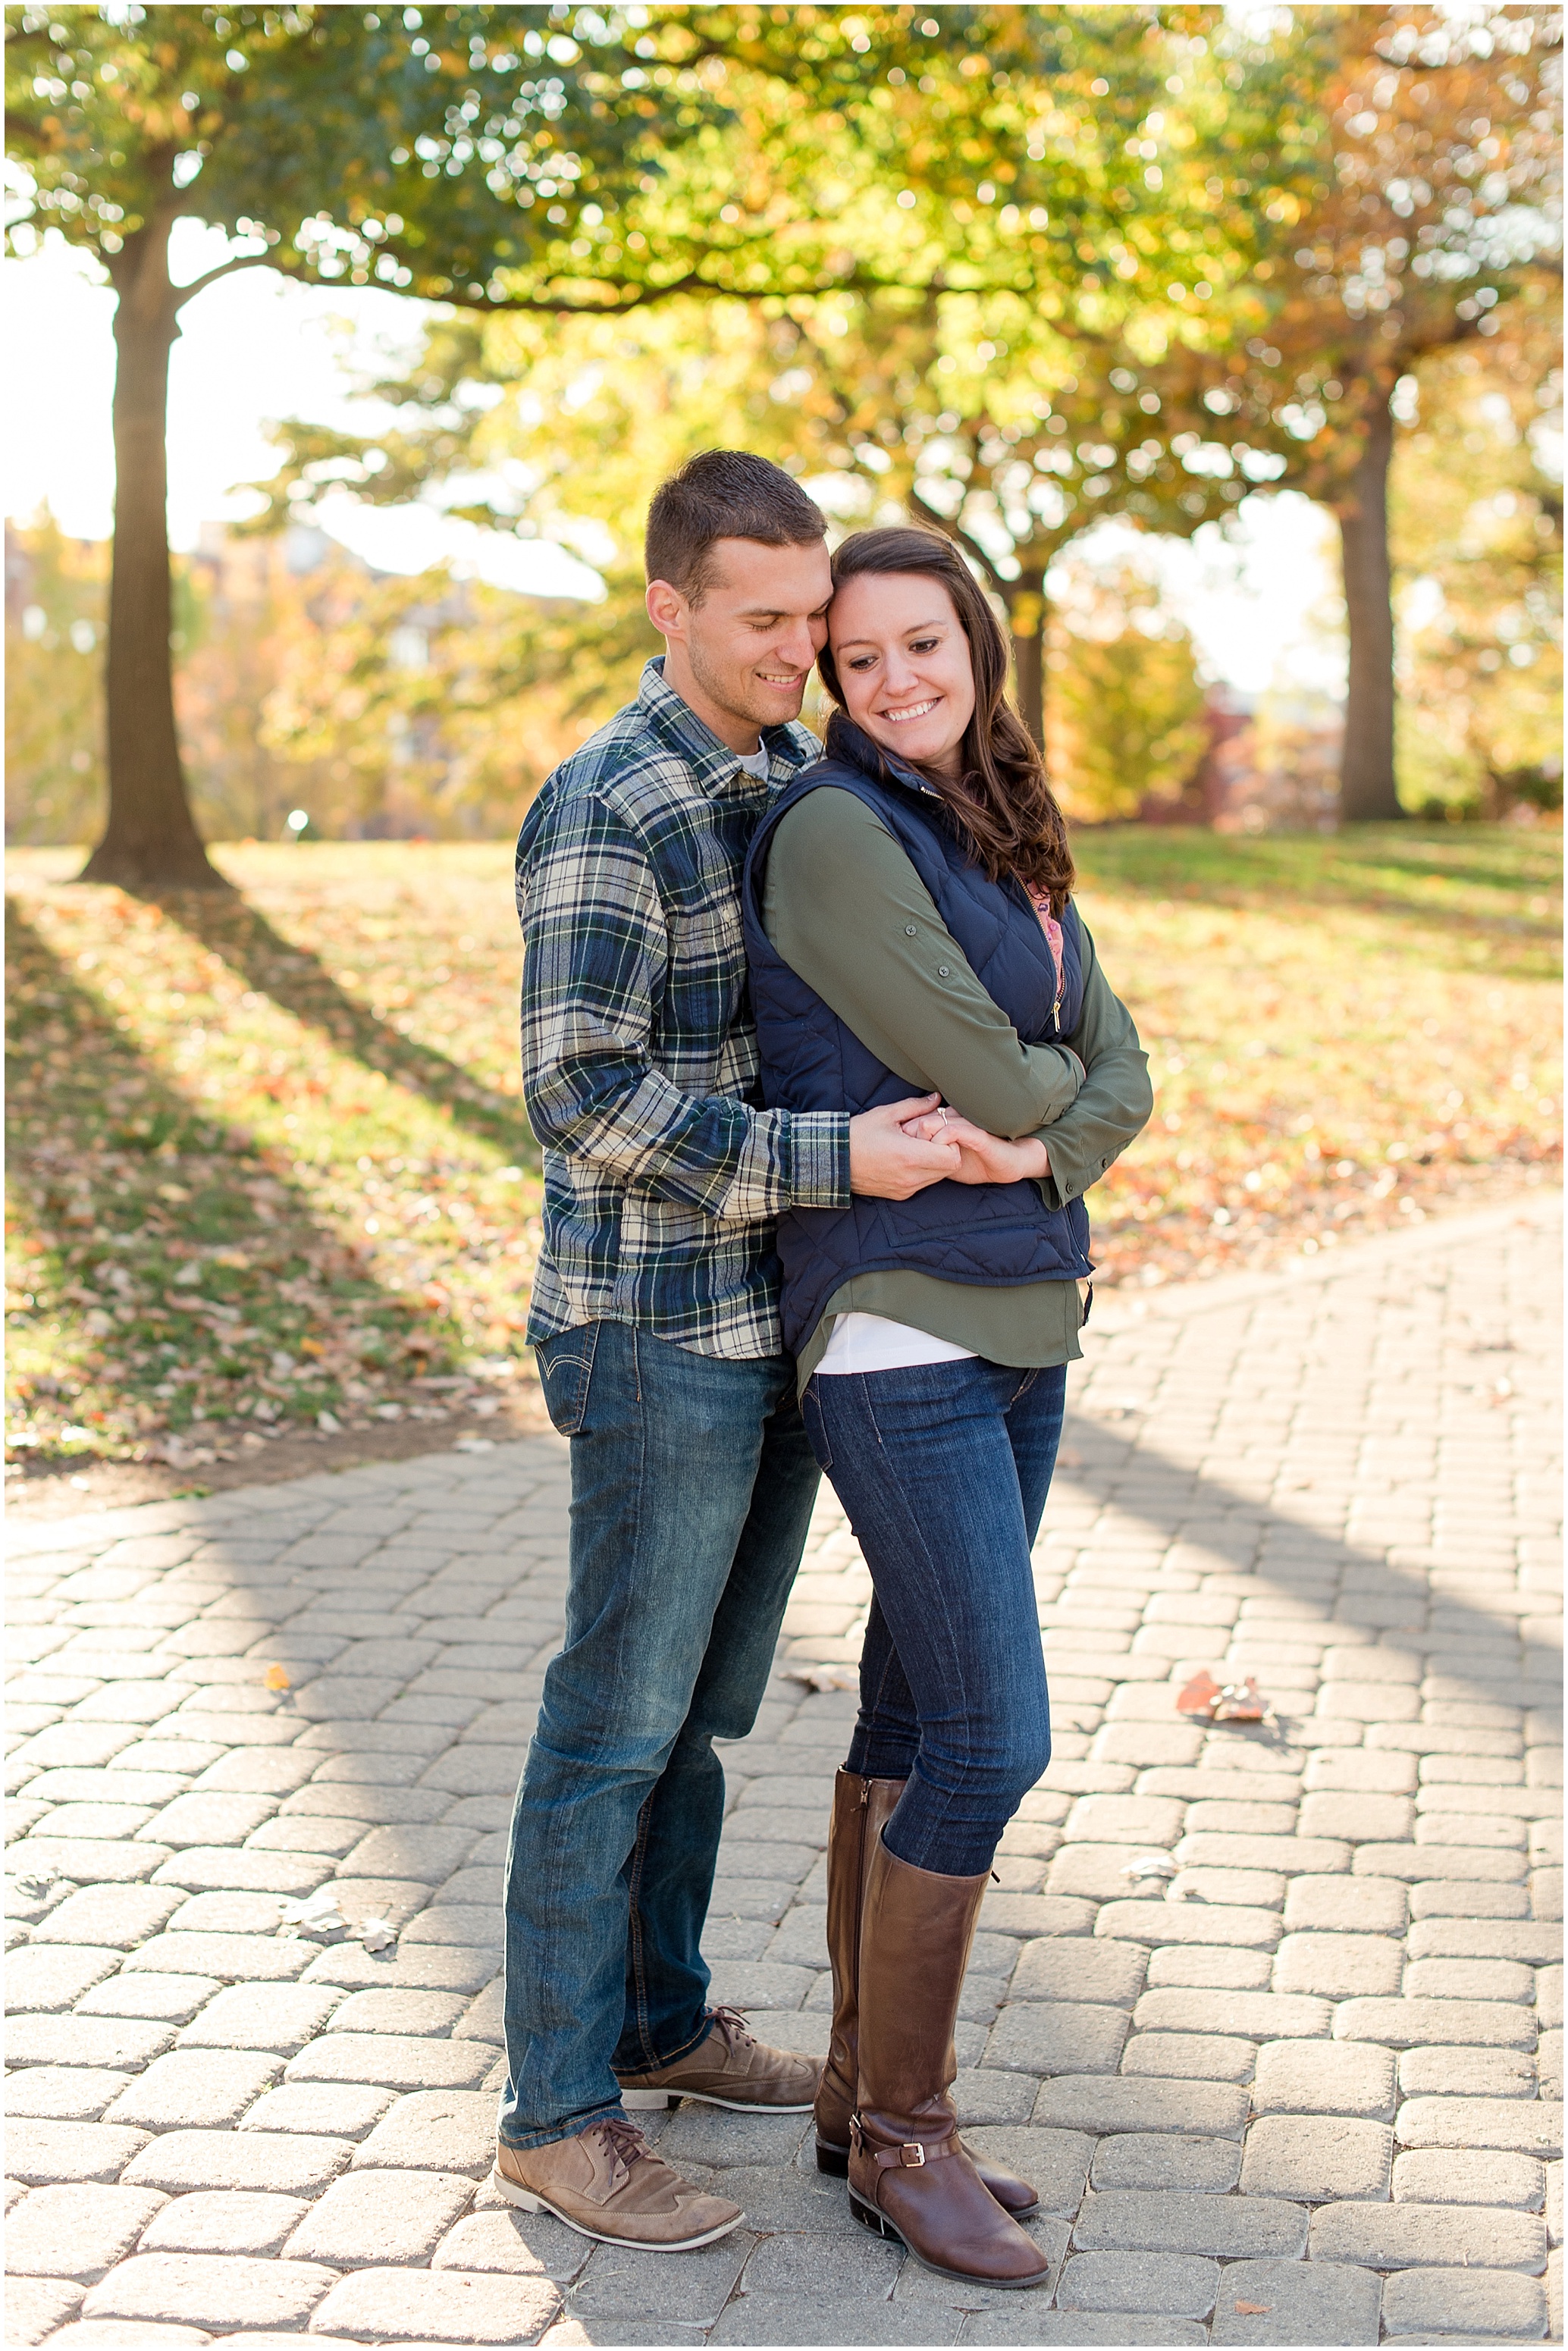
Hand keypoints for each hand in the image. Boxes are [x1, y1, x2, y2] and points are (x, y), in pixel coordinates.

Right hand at [848, 1094, 961, 1198]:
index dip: (950, 1141)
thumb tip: (936, 1099)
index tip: (936, 1132)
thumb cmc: (858, 1135)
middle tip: (928, 1138)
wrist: (834, 1160)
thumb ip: (916, 1106)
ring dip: (935, 1162)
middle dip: (945, 1150)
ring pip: (939, 1176)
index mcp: (910, 1156)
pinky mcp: (900, 1194)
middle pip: (950, 1167)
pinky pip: (924, 1183)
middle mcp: (911, 1177)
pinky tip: (908, 1159)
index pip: (952, 1156)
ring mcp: (906, 1188)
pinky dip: (924, 1171)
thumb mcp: (886, 1114)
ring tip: (916, 1147)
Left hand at [902, 1108, 1049, 1186]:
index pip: (919, 1120)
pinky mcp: (979, 1135)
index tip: (899, 1142)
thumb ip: (930, 1152)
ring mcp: (967, 1126)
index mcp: (947, 1124)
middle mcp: (956, 1121)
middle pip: (924, 1118)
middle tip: (904, 1143)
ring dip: (924, 1133)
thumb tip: (909, 1153)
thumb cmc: (978, 1163)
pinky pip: (955, 1131)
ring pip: (936, 1121)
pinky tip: (937, 1145)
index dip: (908, 1131)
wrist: (1009, 1165)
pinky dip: (943, 1136)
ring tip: (918, 1146)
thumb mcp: (946, 1160)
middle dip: (912, 1131)